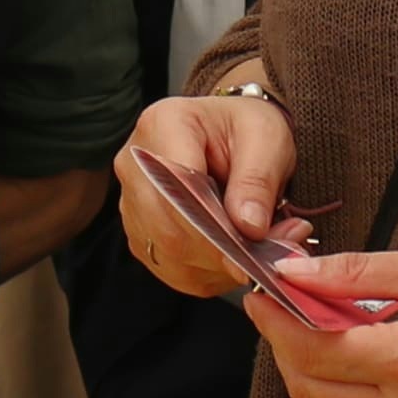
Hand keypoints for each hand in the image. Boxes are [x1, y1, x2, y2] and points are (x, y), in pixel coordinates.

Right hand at [114, 90, 300, 297]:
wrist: (233, 138)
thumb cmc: (246, 130)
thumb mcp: (266, 140)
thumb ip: (257, 181)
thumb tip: (248, 227)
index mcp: (163, 124)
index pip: (178, 185)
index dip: (213, 224)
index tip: (248, 249)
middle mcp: (136, 164)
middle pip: (168, 227)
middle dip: (219, 250)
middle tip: (265, 257)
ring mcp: (131, 201)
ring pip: (169, 254)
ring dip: (216, 265)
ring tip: (256, 255)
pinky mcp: (141, 233)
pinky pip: (171, 268)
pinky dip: (207, 273)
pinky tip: (232, 260)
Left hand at [256, 246, 397, 397]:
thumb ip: (357, 271)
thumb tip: (294, 273)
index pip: (313, 349)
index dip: (277, 322)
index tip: (263, 299)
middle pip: (309, 388)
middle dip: (287, 349)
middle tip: (292, 317)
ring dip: (309, 388)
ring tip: (325, 352)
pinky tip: (353, 387)